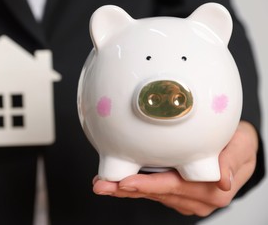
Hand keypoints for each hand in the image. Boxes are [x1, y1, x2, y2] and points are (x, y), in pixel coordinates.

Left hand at [93, 121, 257, 216]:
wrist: (239, 147)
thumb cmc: (239, 144)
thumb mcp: (242, 145)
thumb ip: (232, 161)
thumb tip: (224, 182)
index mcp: (212, 190)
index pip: (174, 186)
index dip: (149, 185)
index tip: (125, 182)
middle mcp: (197, 199)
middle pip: (156, 193)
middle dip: (126, 190)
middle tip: (101, 185)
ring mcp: (185, 199)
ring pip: (151, 194)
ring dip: (125, 189)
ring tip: (102, 183)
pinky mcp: (177, 194)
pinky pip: (153, 190)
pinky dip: (134, 186)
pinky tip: (117, 180)